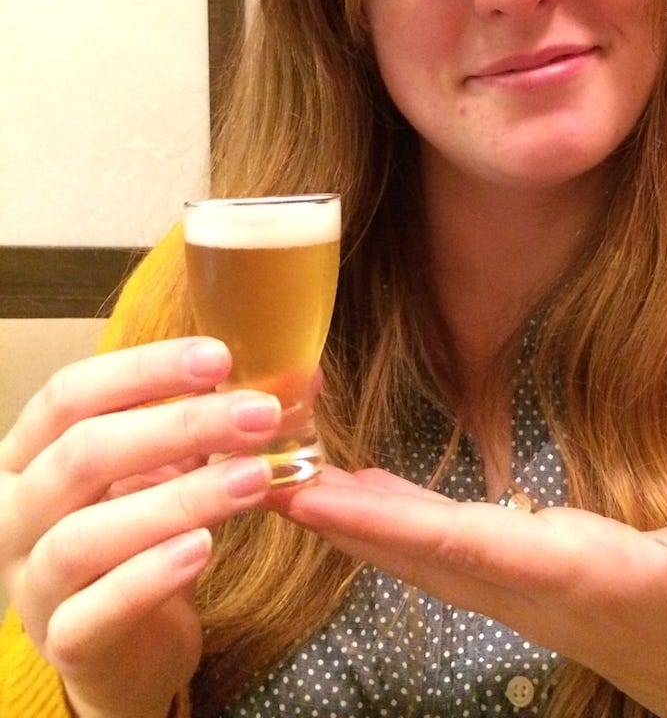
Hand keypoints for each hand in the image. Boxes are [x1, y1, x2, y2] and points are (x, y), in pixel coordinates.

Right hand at [0, 337, 278, 717]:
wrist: (129, 646)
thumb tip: (300, 376)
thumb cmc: (140, 537)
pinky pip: (97, 610)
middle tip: (260, 415)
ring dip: (180, 500)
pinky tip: (204, 548)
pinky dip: (151, 576)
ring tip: (255, 478)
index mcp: (30, 455)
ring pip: (85, 535)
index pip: (70, 395)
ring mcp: (31, 583)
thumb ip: (205, 425)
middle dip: (179, 426)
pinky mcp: (63, 642)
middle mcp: (14, 513)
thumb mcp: (163, 471)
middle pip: (82, 454)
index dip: (143, 371)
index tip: (220, 357)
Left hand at [277, 453, 666, 717]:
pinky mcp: (524, 586)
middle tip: (267, 479)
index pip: (466, 548)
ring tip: (297, 480)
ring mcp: (522, 593)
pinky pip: (445, 555)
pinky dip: (396, 525)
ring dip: (357, 522)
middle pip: (420, 557)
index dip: (387, 525)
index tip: (317, 500)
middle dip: (341, 522)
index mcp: (576, 577)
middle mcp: (531, 590)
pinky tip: (366, 497)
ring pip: (423, 559)